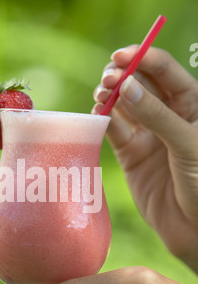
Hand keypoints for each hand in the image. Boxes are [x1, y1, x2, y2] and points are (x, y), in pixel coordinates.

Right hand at [93, 46, 197, 272]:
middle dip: (123, 76)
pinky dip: (103, 120)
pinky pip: (114, 131)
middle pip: (141, 84)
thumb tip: (127, 86)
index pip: (166, 72)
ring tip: (101, 94)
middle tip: (108, 77)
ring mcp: (147, 135)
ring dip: (110, 96)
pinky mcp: (130, 155)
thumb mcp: (188, 144)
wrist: (194, 228)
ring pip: (124, 106)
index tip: (122, 55)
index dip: (144, 58)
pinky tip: (97, 113)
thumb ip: (158, 116)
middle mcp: (167, 116)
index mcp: (191, 105)